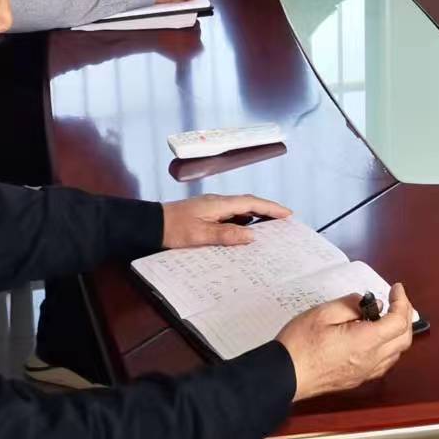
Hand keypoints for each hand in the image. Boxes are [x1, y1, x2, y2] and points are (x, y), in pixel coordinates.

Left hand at [159, 194, 291, 247]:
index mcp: (219, 205)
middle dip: (268, 210)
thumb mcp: (200, 235)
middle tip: (284, 220)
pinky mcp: (206, 214)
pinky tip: (245, 230)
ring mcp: (212, 207)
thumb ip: (226, 235)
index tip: (288, 214)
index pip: (252, 203)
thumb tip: (251, 236)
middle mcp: (218, 203)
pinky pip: (231, 215)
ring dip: (256, 215)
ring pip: (240, 209)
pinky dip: (243, 220)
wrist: (150, 224)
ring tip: (270, 227)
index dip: (271, 208)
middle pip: (249, 203)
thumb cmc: (173, 229)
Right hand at [276, 283, 415, 400]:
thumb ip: (351, 304)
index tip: (396, 289)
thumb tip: (370, 304)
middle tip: (395, 300)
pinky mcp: (357, 380)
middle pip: (404, 338)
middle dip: (405, 315)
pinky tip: (375, 336)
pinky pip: (384, 363)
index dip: (402, 302)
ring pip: (396, 353)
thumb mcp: (323, 312)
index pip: (399, 321)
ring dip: (398, 332)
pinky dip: (388, 347)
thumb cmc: (299, 345)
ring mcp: (365, 373)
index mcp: (364, 342)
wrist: (284, 375)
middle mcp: (370, 360)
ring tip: (384, 315)